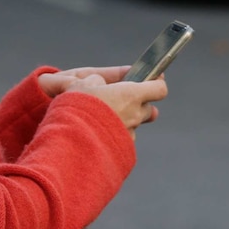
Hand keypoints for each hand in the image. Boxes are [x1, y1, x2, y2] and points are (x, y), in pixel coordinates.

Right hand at [38, 67, 167, 139]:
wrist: (69, 142)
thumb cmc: (75, 109)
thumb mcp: (81, 83)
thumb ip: (97, 80)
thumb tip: (100, 84)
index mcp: (130, 95)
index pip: (159, 88)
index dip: (156, 83)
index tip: (153, 79)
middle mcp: (134, 115)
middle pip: (148, 108)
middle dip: (137, 104)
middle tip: (120, 100)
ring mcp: (129, 134)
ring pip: (134, 124)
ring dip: (125, 120)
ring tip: (103, 118)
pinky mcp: (122, 149)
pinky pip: (124, 139)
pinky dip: (116, 134)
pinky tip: (99, 133)